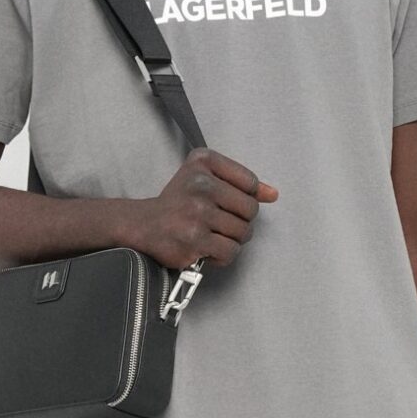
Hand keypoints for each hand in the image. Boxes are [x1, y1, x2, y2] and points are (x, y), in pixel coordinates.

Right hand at [127, 148, 278, 271]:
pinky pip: (230, 252)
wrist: (143, 225)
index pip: (250, 183)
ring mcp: (197, 212)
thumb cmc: (179, 203)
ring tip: (212, 236)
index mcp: (204, 161)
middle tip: (219, 224)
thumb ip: (241, 184)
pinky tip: (207, 249)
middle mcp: (200, 183)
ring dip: (231, 240)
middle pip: (251, 210)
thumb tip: (273, 195)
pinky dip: (222, 256)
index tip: (224, 203)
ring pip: (243, 233)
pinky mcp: (195, 239)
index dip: (244, 199)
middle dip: (240, 222)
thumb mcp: (206, 179)